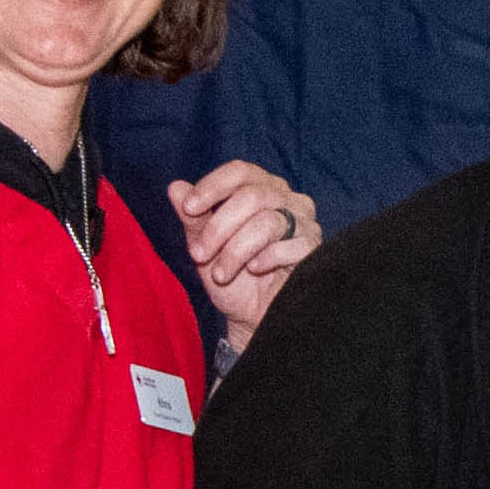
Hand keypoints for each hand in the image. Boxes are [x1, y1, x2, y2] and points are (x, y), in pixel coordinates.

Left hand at [165, 160, 321, 351]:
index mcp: (260, 188)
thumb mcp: (204, 247)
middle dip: (218, 228)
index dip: (213, 186)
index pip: (239, 172)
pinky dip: (264, 260)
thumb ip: (193, 218)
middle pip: (251, 197)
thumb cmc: (232, 277)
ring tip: (221, 275)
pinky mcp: (314, 247)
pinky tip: (254, 270)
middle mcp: (286, 199)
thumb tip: (175, 187)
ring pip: (266, 223)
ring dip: (235, 251)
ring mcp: (304, 222)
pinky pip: (288, 247)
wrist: (252, 317)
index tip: (189, 209)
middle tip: (197, 255)